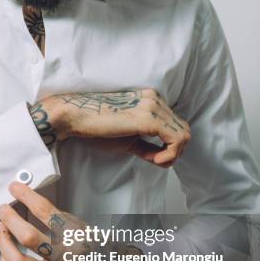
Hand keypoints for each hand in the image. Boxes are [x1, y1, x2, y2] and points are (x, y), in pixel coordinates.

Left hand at [0, 183, 146, 260]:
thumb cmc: (98, 248)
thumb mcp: (83, 226)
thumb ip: (56, 217)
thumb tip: (28, 200)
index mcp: (79, 238)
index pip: (46, 213)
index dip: (26, 197)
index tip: (15, 188)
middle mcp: (68, 260)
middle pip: (28, 237)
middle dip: (10, 219)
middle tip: (4, 209)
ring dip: (3, 242)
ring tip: (1, 229)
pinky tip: (5, 252)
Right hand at [30, 88, 190, 167]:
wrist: (76, 116)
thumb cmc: (96, 127)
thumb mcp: (128, 138)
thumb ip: (147, 145)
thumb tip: (161, 157)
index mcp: (151, 100)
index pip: (176, 125)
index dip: (170, 146)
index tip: (154, 157)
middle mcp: (155, 99)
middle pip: (184, 130)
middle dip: (174, 152)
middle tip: (157, 161)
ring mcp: (153, 107)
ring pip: (184, 135)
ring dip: (173, 154)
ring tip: (155, 160)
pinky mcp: (148, 119)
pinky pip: (175, 140)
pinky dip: (169, 155)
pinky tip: (155, 160)